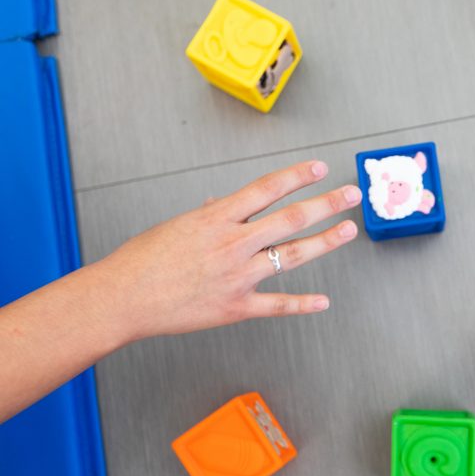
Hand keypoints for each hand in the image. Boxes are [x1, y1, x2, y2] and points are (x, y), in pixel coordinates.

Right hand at [95, 159, 361, 340]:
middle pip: (290, 218)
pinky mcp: (236, 307)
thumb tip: (222, 204)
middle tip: (351, 194)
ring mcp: (238, 276)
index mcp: (217, 219)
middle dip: (326, 204)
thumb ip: (208, 216)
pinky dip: (302, 304)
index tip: (320, 167)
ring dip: (325, 242)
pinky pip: (277, 305)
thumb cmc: (142, 260)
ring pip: (292, 255)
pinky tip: (324, 301)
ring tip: (348, 230)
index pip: (267, 188)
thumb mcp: (176, 226)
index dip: (297, 176)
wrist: (123, 298)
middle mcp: (233, 243)